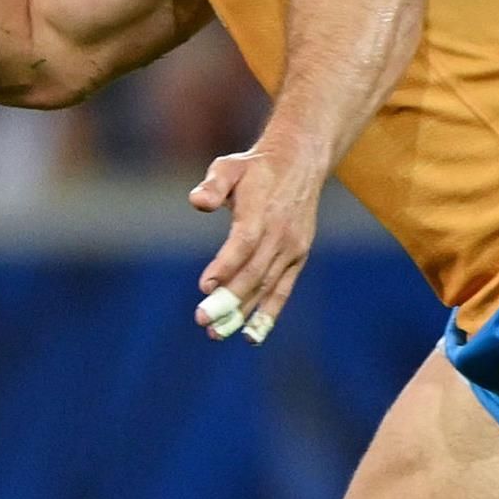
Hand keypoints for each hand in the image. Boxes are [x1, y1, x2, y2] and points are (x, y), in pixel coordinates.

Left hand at [188, 145, 323, 343]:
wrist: (300, 164)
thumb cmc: (254, 168)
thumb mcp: (229, 166)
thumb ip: (213, 184)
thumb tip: (197, 201)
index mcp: (261, 212)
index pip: (243, 243)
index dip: (226, 265)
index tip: (205, 286)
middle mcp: (280, 234)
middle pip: (254, 272)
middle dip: (229, 299)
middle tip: (203, 321)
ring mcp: (291, 249)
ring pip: (267, 286)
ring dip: (243, 312)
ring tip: (218, 334)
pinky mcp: (298, 258)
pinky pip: (282, 289)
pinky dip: (269, 313)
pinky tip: (251, 335)